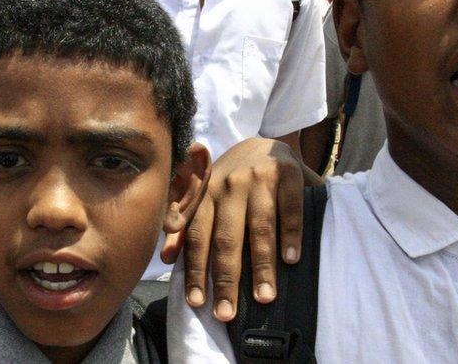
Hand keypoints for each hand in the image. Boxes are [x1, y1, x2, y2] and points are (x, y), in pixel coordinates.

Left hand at [163, 138, 315, 321]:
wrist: (264, 143)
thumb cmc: (232, 180)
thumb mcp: (206, 195)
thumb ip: (187, 224)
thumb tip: (166, 257)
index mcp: (206, 193)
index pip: (197, 236)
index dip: (196, 270)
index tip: (197, 303)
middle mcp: (229, 185)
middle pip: (227, 238)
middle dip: (226, 279)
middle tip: (227, 313)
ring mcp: (259, 178)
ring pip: (259, 227)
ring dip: (262, 265)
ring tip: (264, 297)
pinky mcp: (288, 174)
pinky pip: (289, 209)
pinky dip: (291, 235)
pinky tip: (292, 260)